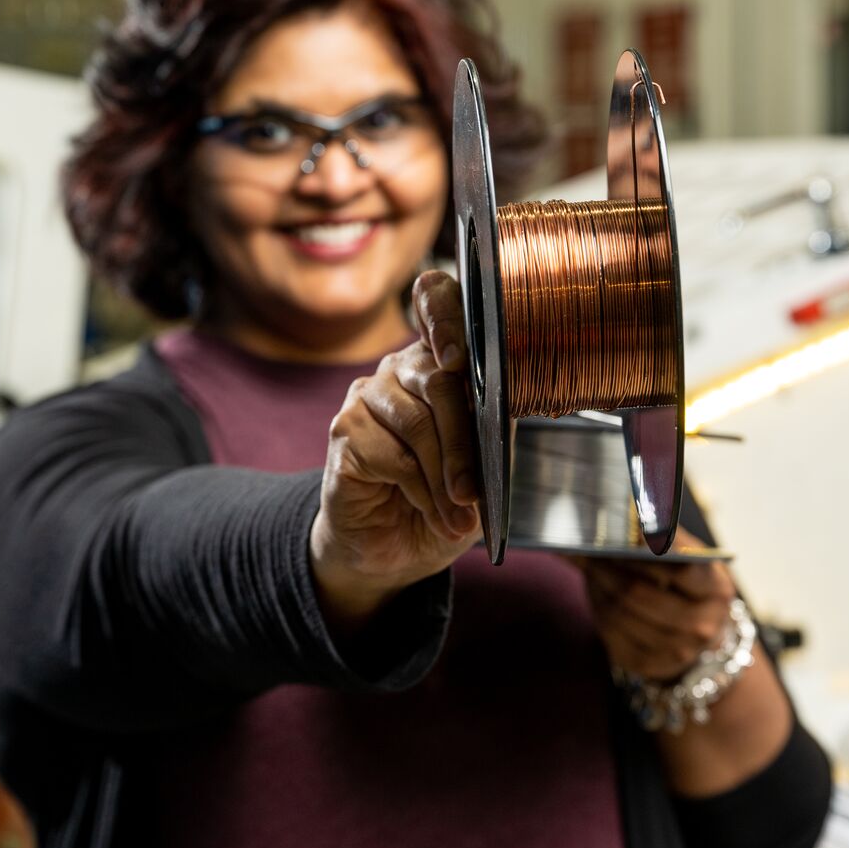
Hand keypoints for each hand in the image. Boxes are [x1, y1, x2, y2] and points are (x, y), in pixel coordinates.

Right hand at [311, 271, 480, 633]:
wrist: (393, 546)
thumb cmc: (444, 498)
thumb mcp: (482, 466)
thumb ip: (492, 434)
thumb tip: (503, 422)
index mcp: (440, 361)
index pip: (436, 301)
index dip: (445, 317)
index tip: (459, 358)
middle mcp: (400, 368)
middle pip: (438, 381)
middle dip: (462, 444)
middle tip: (473, 493)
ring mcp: (367, 395)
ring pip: (417, 425)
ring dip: (443, 478)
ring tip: (458, 517)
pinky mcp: (344, 430)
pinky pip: (391, 455)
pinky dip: (419, 492)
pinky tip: (431, 514)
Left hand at [576, 537, 736, 681]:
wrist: (698, 634)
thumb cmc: (687, 585)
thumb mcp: (691, 558)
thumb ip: (665, 536)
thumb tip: (627, 512)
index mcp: (716, 590)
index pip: (680, 568)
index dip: (647, 548)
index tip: (620, 530)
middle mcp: (702, 626)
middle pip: (638, 592)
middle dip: (606, 567)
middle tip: (584, 547)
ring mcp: (677, 651)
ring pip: (619, 613)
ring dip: (597, 585)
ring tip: (585, 564)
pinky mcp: (649, 665)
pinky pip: (611, 634)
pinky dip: (598, 608)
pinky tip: (595, 590)